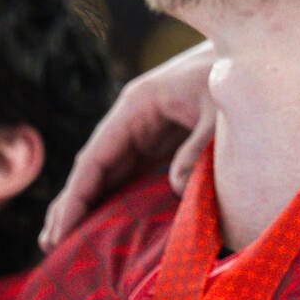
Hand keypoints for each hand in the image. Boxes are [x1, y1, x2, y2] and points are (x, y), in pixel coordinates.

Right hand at [39, 39, 216, 249]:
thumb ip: (197, 148)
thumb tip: (177, 189)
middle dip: (72, 205)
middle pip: (94, 167)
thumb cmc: (230, 76)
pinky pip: (131, 173)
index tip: (61, 227)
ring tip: (66, 242)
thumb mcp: (217, 111)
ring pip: (108, 172)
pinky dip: (116, 198)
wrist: (248, 54)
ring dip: (89, 205)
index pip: (96, 156)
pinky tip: (106, 223)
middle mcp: (132, 119)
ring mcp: (144, 130)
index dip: (77, 194)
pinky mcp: (160, 141)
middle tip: (51, 245)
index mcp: (137, 105)